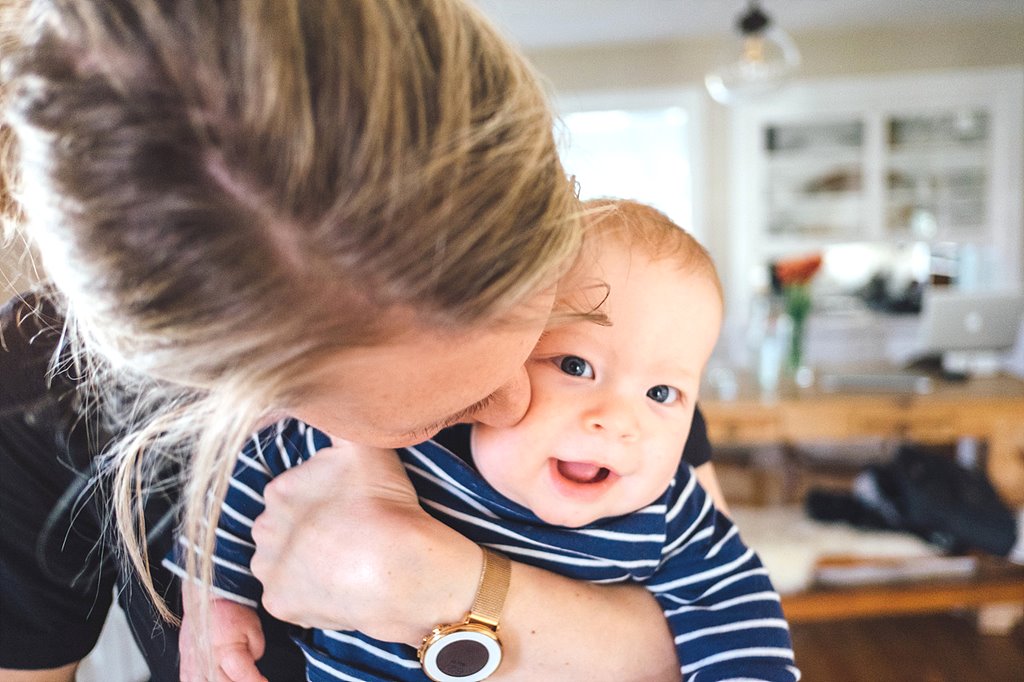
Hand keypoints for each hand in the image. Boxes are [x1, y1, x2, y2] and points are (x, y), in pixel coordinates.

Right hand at [180, 586, 266, 681]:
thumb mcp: (253, 628)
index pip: (244, 678)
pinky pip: (189, 681)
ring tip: (231, 678)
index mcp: (227, 652)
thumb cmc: (230, 610)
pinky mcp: (185, 664)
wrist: (208, 598)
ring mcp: (194, 665)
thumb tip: (253, 666)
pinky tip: (213, 679)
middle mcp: (208, 662)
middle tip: (249, 678)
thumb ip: (257, 651)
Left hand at [250, 440, 480, 644]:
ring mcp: (269, 569)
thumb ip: (339, 423)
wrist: (398, 567)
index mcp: (278, 489)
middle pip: (283, 527)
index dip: (322, 500)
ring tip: (343, 561)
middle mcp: (263, 528)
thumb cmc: (384, 505)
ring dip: (304, 561)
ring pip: (282, 562)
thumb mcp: (363, 446)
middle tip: (347, 533)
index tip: (348, 507)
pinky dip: (309, 593)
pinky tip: (337, 585)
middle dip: (307, 530)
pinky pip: (289, 597)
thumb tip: (321, 401)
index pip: (293, 492)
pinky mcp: (279, 604)